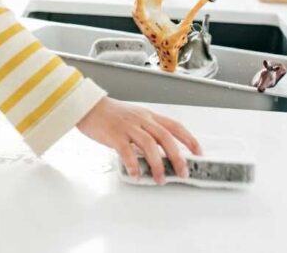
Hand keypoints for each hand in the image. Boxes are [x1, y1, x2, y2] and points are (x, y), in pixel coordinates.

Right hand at [76, 96, 201, 183]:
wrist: (88, 106)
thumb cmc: (110, 114)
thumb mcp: (134, 117)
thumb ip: (147, 130)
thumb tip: (160, 151)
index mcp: (148, 116)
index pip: (175, 126)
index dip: (189, 139)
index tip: (198, 152)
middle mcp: (141, 120)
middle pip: (166, 138)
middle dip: (178, 157)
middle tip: (183, 173)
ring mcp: (128, 127)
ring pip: (149, 145)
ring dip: (158, 165)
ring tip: (160, 179)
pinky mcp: (114, 135)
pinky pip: (127, 151)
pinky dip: (134, 165)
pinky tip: (137, 175)